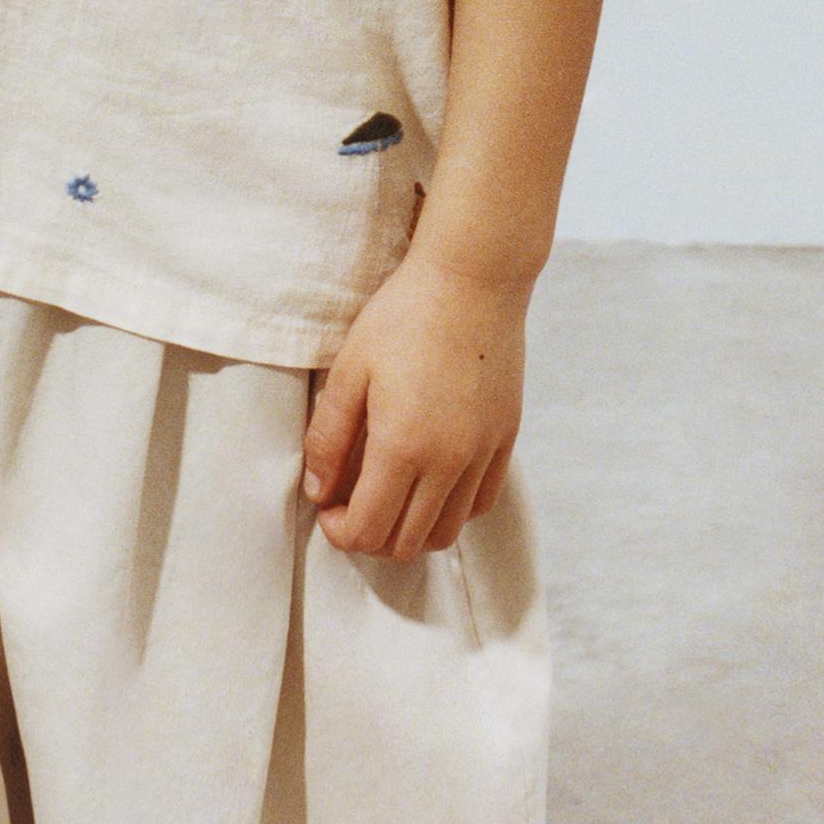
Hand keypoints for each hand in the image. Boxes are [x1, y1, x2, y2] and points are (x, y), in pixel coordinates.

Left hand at [300, 248, 529, 560]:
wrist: (473, 280)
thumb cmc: (404, 316)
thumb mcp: (349, 370)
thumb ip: (328, 437)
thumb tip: (317, 490)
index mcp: (403, 447)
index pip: (369, 530)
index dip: (339, 532)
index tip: (327, 508)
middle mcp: (449, 462)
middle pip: (407, 543)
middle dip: (369, 536)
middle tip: (349, 504)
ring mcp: (483, 454)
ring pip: (446, 532)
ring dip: (410, 531)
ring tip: (387, 496)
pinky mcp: (505, 439)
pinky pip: (480, 503)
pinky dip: (450, 510)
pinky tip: (428, 483)